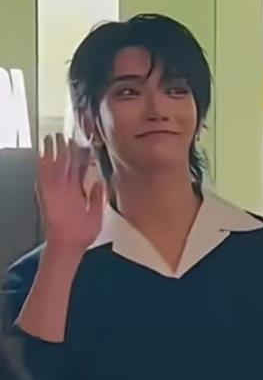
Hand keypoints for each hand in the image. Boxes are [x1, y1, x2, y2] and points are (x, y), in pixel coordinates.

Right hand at [36, 135, 104, 254]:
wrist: (71, 244)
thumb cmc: (83, 233)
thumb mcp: (97, 213)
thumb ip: (98, 197)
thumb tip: (102, 182)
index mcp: (79, 192)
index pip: (79, 170)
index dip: (81, 157)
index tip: (84, 144)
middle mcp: (67, 189)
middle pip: (66, 164)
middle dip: (66, 149)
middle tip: (66, 135)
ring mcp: (57, 190)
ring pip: (54, 166)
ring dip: (53, 152)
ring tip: (53, 137)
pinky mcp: (47, 194)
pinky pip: (44, 176)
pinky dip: (43, 165)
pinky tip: (44, 154)